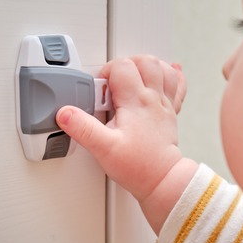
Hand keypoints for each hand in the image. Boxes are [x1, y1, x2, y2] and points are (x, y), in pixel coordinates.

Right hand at [56, 56, 186, 201]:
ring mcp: (164, 105)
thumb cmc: (137, 166)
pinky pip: (178, 87)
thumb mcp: (103, 148)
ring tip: (134, 75)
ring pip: (163, 69)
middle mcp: (153, 98)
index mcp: (136, 102)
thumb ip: (82, 128)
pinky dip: (174, 75)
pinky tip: (169, 70)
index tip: (100, 89)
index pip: (122, 67)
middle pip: (145, 61)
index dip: (107, 72)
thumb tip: (65, 113)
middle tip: (114, 81)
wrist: (163, 180)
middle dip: (126, 63)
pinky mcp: (170, 113)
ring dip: (148, 66)